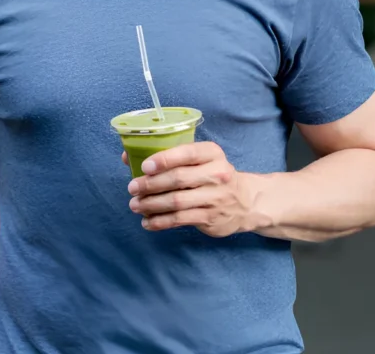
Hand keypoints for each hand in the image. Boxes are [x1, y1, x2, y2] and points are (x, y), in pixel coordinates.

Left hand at [125, 142, 265, 237]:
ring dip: (151, 204)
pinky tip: (147, 222)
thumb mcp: (200, 160)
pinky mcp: (211, 218)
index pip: (188, 153)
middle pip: (178, 179)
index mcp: (212, 153)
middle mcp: (217, 174)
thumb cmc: (212, 175)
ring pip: (177, 202)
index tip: (144, 167)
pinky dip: (160, 222)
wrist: (246, 202)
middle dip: (151, 184)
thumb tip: (128, 157)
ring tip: (135, 205)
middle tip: (132, 188)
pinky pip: (180, 220)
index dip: (164, 159)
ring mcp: (215, 198)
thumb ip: (169, 156)